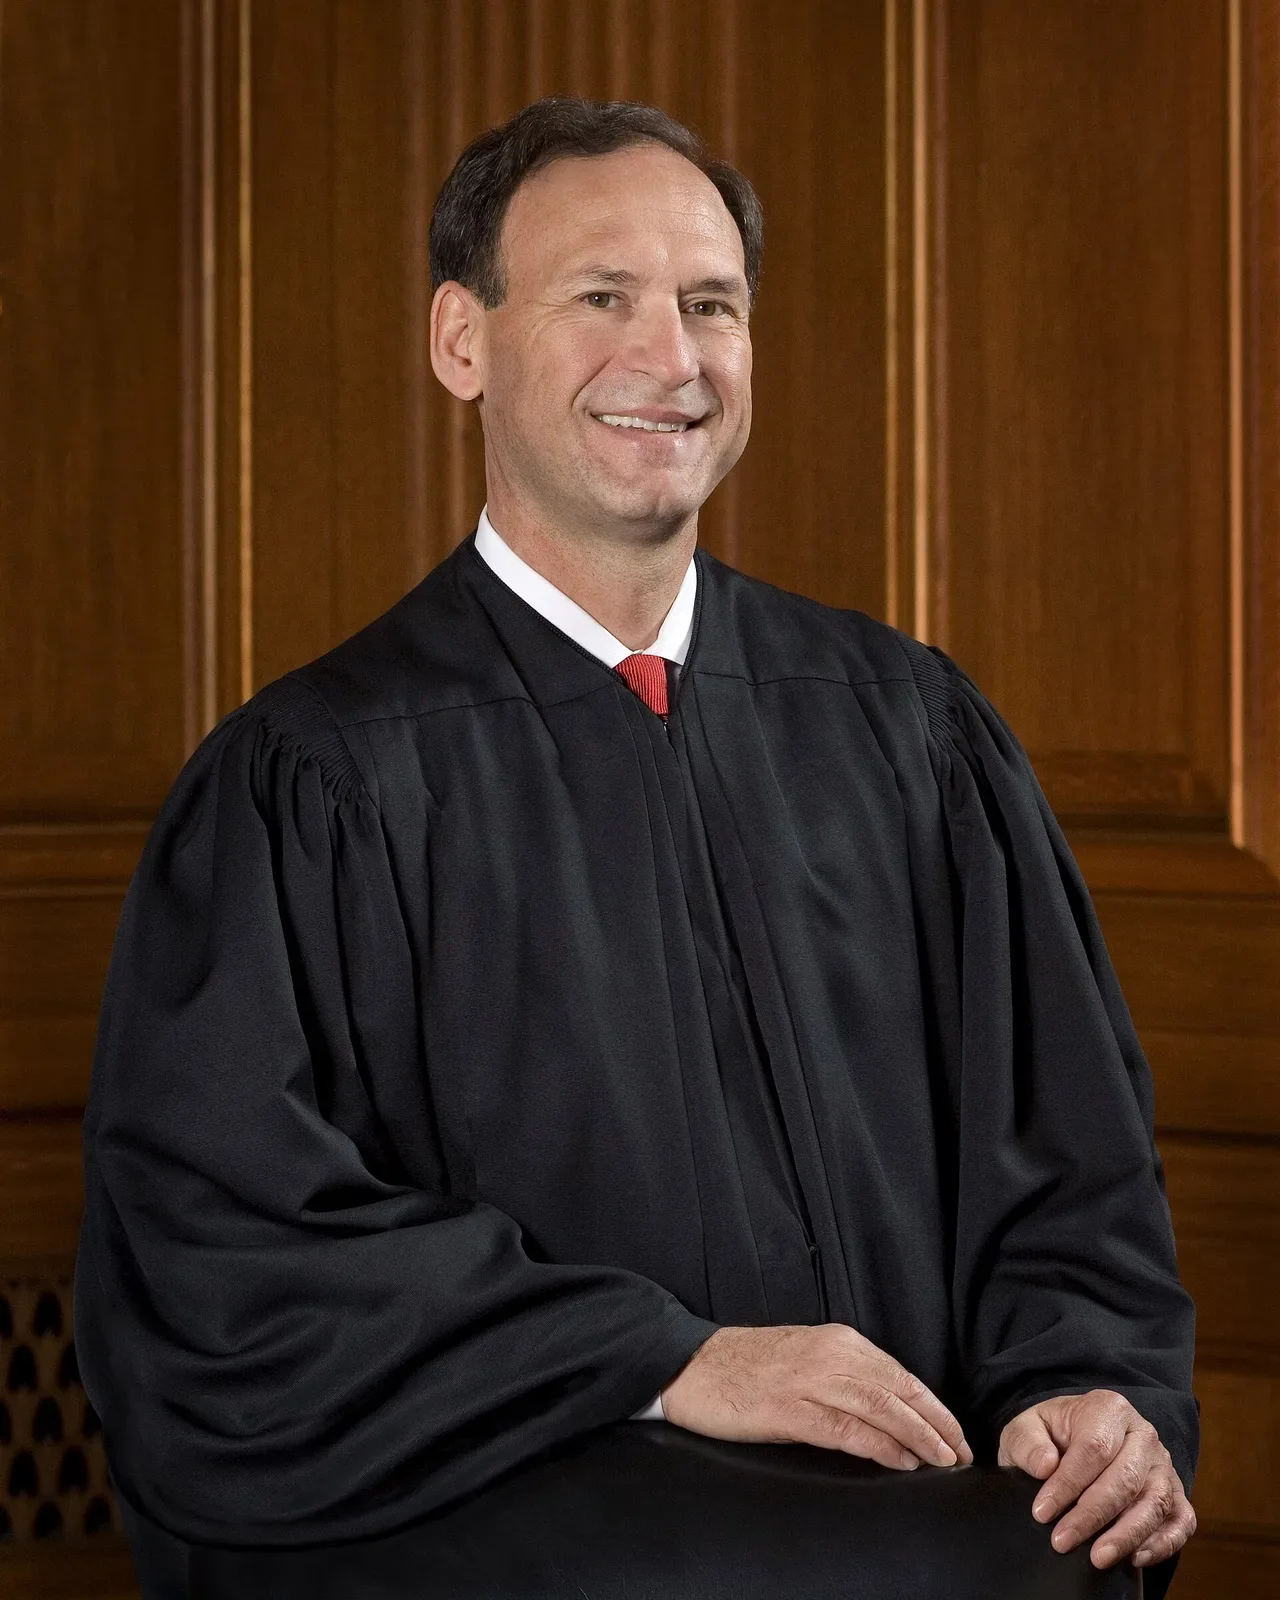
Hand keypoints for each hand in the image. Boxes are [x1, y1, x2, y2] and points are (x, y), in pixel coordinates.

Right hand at [660, 1323, 972, 1470]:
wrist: (692, 1365)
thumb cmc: (747, 1367)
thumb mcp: (804, 1358)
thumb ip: (843, 1374)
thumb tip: (888, 1408)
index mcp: (837, 1340)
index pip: (900, 1374)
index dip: (933, 1406)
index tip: (956, 1433)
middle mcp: (830, 1354)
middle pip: (899, 1390)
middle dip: (937, 1423)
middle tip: (962, 1453)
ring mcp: (809, 1381)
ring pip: (880, 1407)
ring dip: (918, 1436)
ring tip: (943, 1459)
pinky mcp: (789, 1409)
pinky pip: (846, 1429)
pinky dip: (880, 1445)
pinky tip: (900, 1460)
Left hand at [999, 1390, 1195, 1570]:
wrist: (1073, 1442)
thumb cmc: (1050, 1436)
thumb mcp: (1025, 1429)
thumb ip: (1027, 1442)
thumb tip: (1046, 1466)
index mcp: (1108, 1409)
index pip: (1093, 1448)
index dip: (1068, 1484)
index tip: (1042, 1513)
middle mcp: (1143, 1434)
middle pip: (1125, 1478)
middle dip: (1093, 1515)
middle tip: (1063, 1542)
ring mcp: (1163, 1466)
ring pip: (1155, 1502)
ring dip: (1127, 1535)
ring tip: (1098, 1558)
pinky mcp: (1176, 1494)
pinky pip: (1181, 1521)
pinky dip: (1163, 1543)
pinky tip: (1135, 1559)